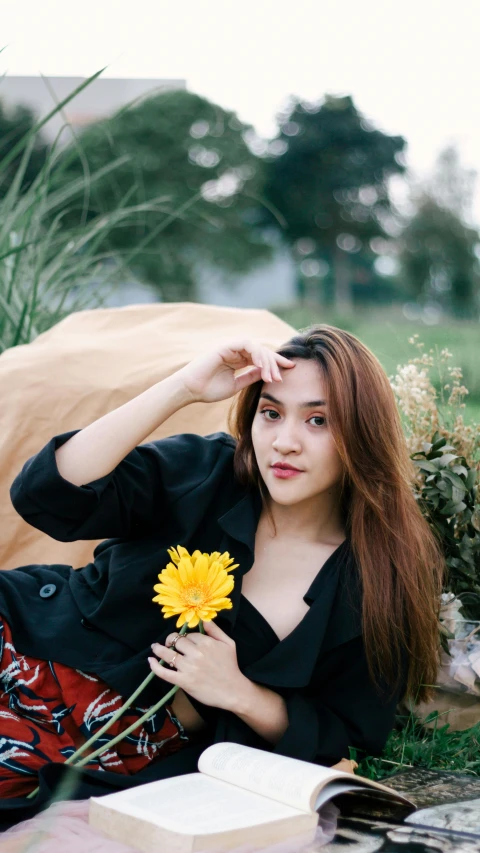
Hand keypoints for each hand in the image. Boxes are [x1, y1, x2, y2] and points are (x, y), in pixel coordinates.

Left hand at [148, 620, 248, 712]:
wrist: (233, 691)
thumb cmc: (231, 667)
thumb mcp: (228, 643)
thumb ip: (215, 630)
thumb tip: (203, 619)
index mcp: (206, 642)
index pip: (189, 635)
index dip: (185, 637)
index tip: (184, 641)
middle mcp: (195, 653)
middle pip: (176, 641)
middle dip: (171, 640)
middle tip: (169, 643)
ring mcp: (188, 667)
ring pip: (168, 654)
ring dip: (159, 649)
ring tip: (155, 647)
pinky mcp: (183, 681)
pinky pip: (165, 672)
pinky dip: (155, 666)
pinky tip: (151, 661)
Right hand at [176, 340, 294, 403]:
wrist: (190, 390)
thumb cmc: (209, 389)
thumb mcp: (236, 385)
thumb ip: (250, 377)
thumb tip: (267, 374)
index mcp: (238, 359)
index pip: (262, 358)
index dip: (276, 363)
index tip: (291, 369)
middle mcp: (236, 351)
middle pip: (263, 352)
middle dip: (275, 363)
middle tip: (282, 377)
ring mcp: (231, 347)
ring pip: (257, 348)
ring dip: (267, 361)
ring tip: (272, 376)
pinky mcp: (226, 346)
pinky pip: (247, 345)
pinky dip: (257, 355)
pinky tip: (262, 367)